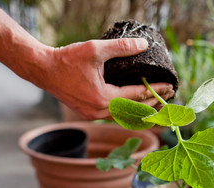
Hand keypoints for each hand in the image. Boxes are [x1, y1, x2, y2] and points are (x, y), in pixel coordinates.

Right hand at [36, 38, 174, 119]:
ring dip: (142, 108)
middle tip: (170, 94)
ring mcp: (94, 115)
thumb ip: (121, 47)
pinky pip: (115, 115)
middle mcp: (100, 111)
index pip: (137, 95)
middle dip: (154, 102)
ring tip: (158, 101)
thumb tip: (143, 45)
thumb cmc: (67, 59)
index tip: (170, 86)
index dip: (155, 90)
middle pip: (134, 110)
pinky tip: (136, 105)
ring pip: (125, 116)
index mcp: (103, 98)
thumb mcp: (95, 49)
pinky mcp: (89, 114)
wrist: (43, 69)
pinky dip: (129, 110)